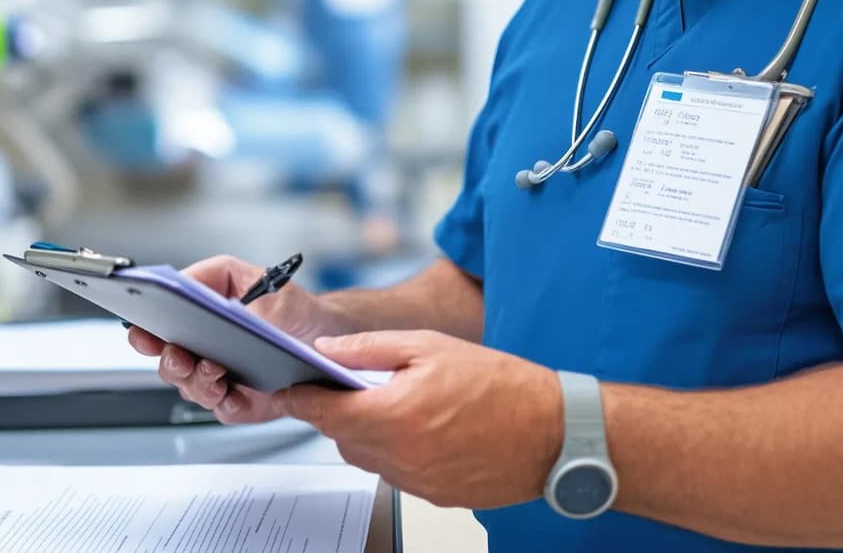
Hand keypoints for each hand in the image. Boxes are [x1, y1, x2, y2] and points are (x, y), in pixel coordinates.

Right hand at [127, 255, 351, 423]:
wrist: (326, 334)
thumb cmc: (287, 306)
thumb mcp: (252, 278)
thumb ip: (214, 280)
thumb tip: (185, 289)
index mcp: (197, 322)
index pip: (158, 329)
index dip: (145, 333)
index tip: (144, 332)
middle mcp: (202, 352)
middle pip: (170, 364)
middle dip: (172, 361)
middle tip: (182, 355)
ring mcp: (220, 380)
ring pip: (192, 389)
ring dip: (200, 381)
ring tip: (216, 369)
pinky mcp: (241, 403)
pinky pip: (225, 410)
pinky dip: (228, 403)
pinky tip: (236, 394)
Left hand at [278, 331, 560, 509]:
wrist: (555, 432)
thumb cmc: (502, 384)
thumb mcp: (431, 346)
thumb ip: (371, 349)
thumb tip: (328, 351)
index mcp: (393, 414)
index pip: (324, 412)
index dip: (300, 399)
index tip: (288, 390)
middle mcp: (399, 455)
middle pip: (341, 438)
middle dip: (338, 413)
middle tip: (351, 388)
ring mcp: (416, 482)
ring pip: (367, 459)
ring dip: (367, 434)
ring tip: (398, 406)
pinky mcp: (434, 496)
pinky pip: (396, 475)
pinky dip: (397, 453)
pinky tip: (424, 430)